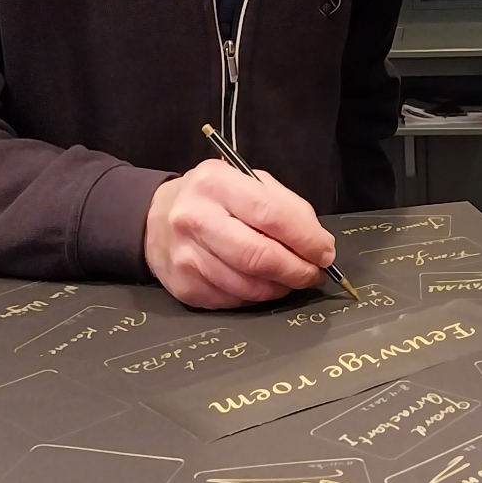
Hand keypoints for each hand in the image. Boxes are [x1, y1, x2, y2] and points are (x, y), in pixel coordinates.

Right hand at [144, 160, 336, 309]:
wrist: (156, 219)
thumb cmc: (213, 199)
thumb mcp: (246, 183)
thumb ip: (285, 207)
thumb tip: (320, 246)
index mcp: (216, 182)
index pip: (271, 215)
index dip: (306, 239)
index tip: (325, 252)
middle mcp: (195, 218)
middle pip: (259, 256)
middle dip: (297, 270)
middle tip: (314, 273)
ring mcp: (186, 255)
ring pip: (248, 285)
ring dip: (280, 287)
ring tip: (292, 279)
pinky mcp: (184, 285)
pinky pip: (233, 300)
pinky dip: (257, 297)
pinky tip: (263, 285)